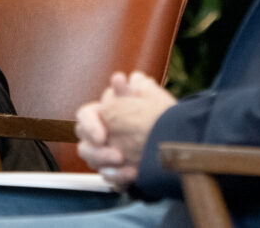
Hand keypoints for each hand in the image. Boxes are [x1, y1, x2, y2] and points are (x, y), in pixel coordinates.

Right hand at [75, 71, 176, 188]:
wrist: (174, 135)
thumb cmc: (154, 113)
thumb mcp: (145, 97)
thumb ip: (130, 89)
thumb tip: (119, 78)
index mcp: (102, 113)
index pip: (84, 116)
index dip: (90, 126)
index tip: (102, 136)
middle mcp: (100, 135)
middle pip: (85, 146)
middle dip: (98, 153)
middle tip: (118, 155)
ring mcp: (106, 155)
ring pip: (95, 165)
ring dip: (110, 169)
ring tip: (131, 169)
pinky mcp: (117, 171)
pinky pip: (112, 180)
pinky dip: (122, 180)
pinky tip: (136, 175)